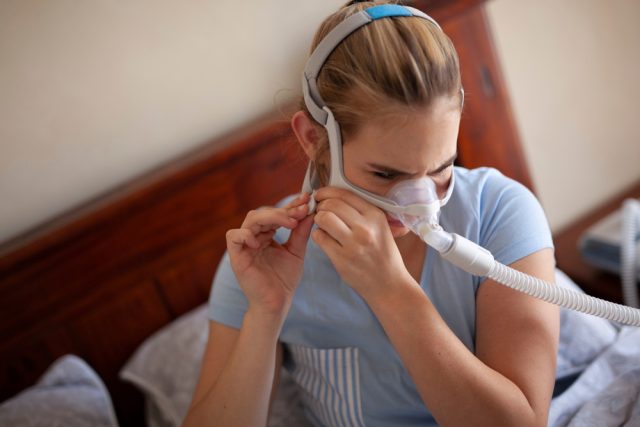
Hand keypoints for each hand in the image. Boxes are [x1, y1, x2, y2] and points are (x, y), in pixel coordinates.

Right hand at [226, 193, 313, 320]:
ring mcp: (244, 246)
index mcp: (267, 235)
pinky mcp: (236, 257)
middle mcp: (254, 237)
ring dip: (272, 217)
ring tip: (290, 222)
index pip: (277, 214)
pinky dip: (246, 234)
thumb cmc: (284, 280)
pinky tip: (262, 241)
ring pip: (251, 220)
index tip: (308, 200)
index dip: (291, 205)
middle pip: (264, 213)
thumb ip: (301, 232)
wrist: (276, 304)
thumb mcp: (296, 252)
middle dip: (284, 210)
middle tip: (302, 211)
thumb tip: (310, 212)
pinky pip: (233, 237)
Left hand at [312, 187, 413, 300]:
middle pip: (331, 204)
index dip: (327, 192)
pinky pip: (320, 238)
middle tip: (319, 211)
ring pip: (323, 218)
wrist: (389, 284)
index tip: (321, 195)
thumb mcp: (381, 227)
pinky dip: (318, 236)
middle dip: (321, 206)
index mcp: (375, 216)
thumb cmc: (382, 253)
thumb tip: (333, 196)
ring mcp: (353, 244)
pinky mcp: (342, 259)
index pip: (345, 194)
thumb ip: (361, 212)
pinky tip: (324, 239)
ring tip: (322, 225)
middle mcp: (365, 228)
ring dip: (318, 219)